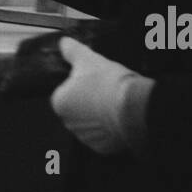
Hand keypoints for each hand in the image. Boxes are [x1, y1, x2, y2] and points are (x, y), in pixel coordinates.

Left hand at [50, 38, 143, 155]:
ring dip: (99, 117)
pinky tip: (119, 118)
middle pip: (77, 110)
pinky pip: (104, 137)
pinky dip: (111, 130)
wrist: (132, 106)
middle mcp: (68, 123)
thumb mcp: (88, 59)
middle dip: (89, 103)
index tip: (94, 81)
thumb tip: (63, 43)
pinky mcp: (102, 148)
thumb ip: (72, 51)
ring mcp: (85, 138)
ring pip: (91, 124)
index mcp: (59, 102)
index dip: (80, 86)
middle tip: (106, 91)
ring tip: (115, 104)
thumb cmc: (107, 81)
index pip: (65, 93)